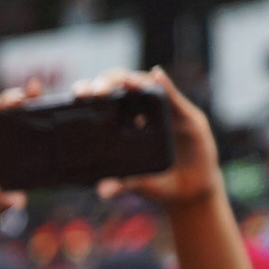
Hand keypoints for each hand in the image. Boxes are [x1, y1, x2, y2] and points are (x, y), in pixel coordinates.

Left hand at [89, 68, 220, 207]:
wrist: (191, 191)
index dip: (92, 94)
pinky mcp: (187, 116)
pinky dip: (165, 87)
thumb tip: (103, 191)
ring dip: (134, 82)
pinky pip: (174, 98)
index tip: (77, 93)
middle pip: (122, 88)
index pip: (105, 103)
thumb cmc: (158, 183)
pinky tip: (156, 76)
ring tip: (124, 82)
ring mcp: (165, 113)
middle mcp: (144, 114)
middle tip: (94, 91)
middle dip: (107, 84)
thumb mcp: (138, 184)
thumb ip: (122, 184)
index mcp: (125, 126)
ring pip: (147, 88)